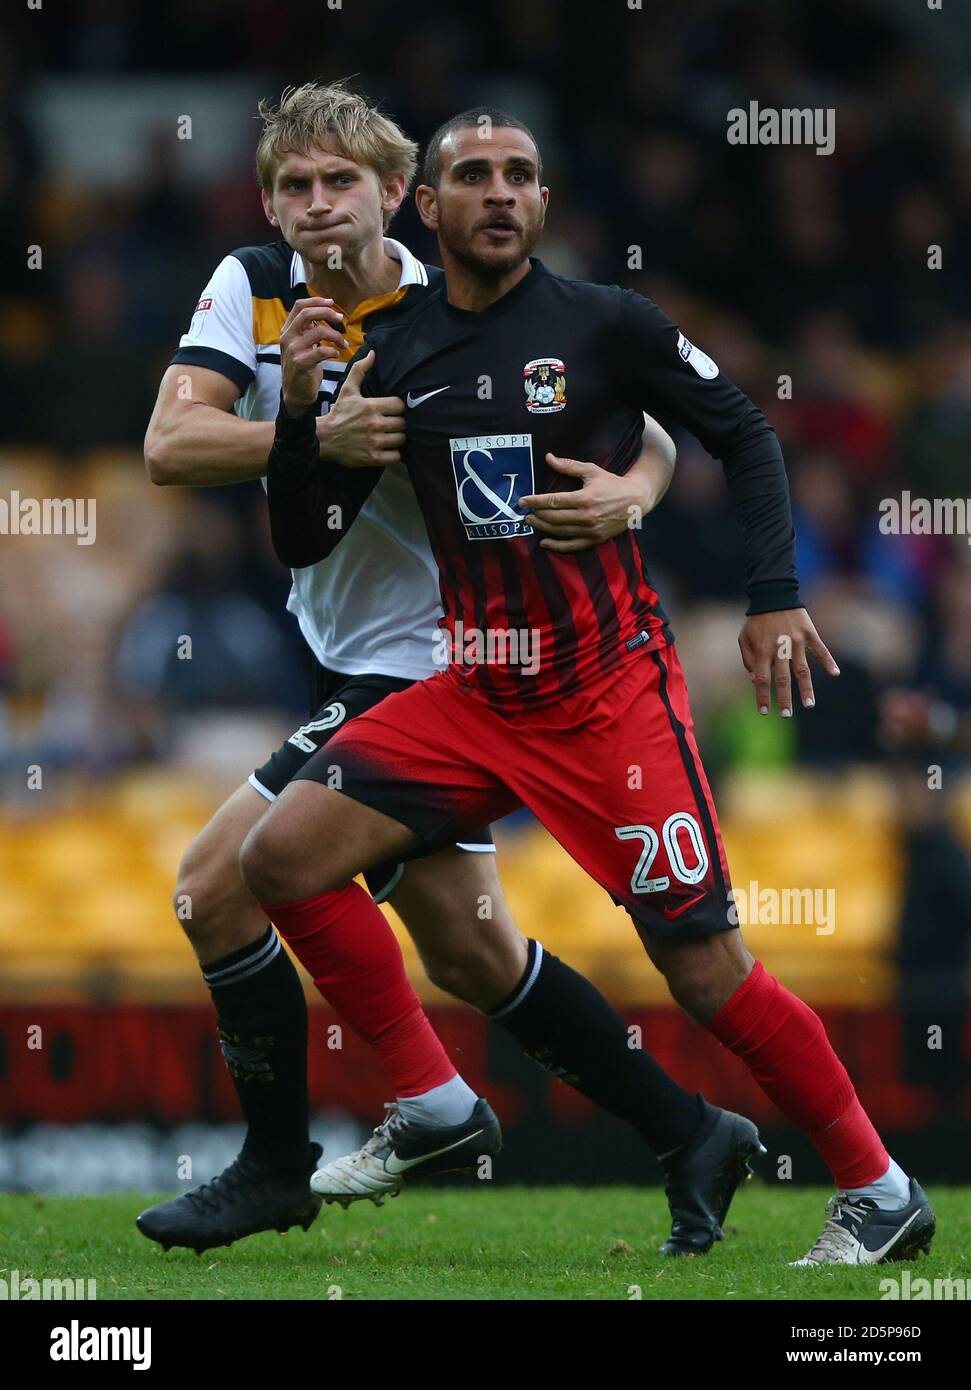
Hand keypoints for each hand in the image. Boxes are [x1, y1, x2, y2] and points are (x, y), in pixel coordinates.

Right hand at [280, 297, 347, 413]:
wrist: (295, 394)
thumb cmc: (302, 368)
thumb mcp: (301, 345)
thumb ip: (307, 330)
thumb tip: (322, 313)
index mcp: (287, 331)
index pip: (299, 306)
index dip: (316, 301)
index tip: (331, 302)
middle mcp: (288, 338)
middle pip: (307, 314)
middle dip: (327, 313)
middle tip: (340, 319)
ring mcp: (293, 350)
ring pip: (318, 331)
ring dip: (336, 336)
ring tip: (343, 344)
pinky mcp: (301, 363)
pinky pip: (322, 351)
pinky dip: (333, 351)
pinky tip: (336, 354)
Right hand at [316, 350, 405, 468]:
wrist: (324, 437)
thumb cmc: (339, 413)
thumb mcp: (348, 390)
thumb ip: (360, 370)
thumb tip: (373, 353)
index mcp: (372, 406)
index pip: (400, 405)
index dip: (399, 407)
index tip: (393, 410)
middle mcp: (375, 424)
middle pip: (403, 423)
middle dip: (399, 423)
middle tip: (393, 423)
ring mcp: (375, 442)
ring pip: (401, 439)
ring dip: (398, 438)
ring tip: (392, 435)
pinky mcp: (373, 458)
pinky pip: (396, 456)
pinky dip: (395, 453)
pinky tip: (389, 449)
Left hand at [518, 453, 653, 552]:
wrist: (636, 500)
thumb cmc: (612, 483)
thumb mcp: (592, 471)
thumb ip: (569, 466)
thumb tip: (549, 458)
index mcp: (585, 498)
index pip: (553, 501)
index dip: (535, 501)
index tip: (522, 501)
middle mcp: (587, 516)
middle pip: (553, 518)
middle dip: (536, 515)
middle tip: (525, 513)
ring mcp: (591, 530)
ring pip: (560, 531)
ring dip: (542, 528)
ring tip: (531, 522)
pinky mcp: (595, 539)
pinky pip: (572, 546)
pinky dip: (556, 546)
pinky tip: (544, 542)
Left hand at [738, 608, 839, 716]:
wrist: (773, 595)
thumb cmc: (756, 620)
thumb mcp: (744, 638)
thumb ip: (749, 659)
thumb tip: (755, 680)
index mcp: (763, 650)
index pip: (762, 679)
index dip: (762, 696)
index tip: (764, 712)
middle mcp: (780, 648)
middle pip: (783, 679)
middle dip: (784, 699)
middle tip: (786, 715)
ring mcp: (796, 641)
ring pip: (803, 669)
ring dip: (806, 688)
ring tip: (810, 704)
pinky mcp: (809, 633)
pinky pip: (820, 649)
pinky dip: (828, 661)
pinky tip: (835, 673)